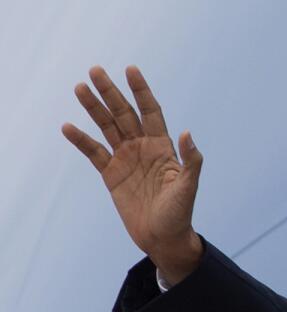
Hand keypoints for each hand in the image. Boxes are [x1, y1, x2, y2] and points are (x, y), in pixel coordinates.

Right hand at [63, 66, 203, 284]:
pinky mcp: (111, 175)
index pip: (151, 112)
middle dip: (111, 92)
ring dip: (93, 108)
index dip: (141, 91)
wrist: (164, 238)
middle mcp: (143, 148)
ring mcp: (126, 159)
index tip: (131, 70)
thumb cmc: (180, 214)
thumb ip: (191, 161)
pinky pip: (94, 152)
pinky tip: (68, 126)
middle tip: (95, 70)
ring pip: (107, 127)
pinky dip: (81, 140)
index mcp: (163, 147)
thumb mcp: (188, 187)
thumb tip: (188, 133)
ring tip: (79, 87)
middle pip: (124, 114)